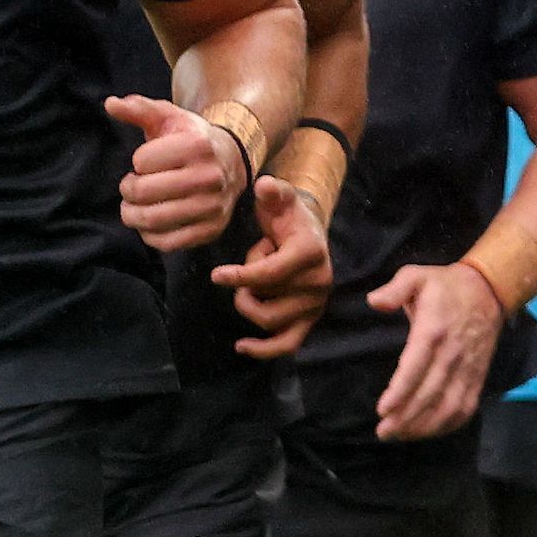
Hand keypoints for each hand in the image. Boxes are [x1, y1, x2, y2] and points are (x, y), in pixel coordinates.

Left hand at [107, 93, 248, 248]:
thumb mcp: (169, 117)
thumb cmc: (192, 138)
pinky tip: (148, 223)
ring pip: (154, 220)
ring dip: (132, 215)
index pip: (142, 162)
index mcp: (198, 146)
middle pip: (144, 192)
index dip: (137, 162)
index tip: (145, 163)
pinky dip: (149, 236)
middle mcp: (210, 177)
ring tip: (132, 206)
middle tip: (130, 186)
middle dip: (128, 190)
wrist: (233, 161)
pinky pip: (168, 243)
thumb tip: (110, 104)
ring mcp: (213, 207)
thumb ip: (139, 109)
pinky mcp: (211, 230)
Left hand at [215, 174, 331, 358]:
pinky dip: (265, 350)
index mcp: (310, 253)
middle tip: (247, 269)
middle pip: (265, 300)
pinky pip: (289, 343)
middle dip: (246, 286)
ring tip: (252, 287)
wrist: (309, 233)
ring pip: (270, 321)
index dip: (240, 276)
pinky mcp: (310, 320)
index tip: (216, 275)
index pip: (269, 274)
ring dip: (251, 305)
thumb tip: (265, 186)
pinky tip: (241, 346)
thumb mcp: (281, 199)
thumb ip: (273, 192)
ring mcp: (316, 304)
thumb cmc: (288, 217)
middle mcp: (319, 282)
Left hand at [367, 259, 504, 438]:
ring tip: (400, 435)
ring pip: (448, 406)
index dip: (400, 392)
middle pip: (429, 394)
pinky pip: (466, 408)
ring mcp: (467, 369)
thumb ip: (395, 289)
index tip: (382, 410)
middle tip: (384, 432)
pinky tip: (428, 431)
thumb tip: (375, 302)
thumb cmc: (446, 286)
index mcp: (433, 330)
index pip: (415, 368)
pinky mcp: (477, 377)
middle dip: (406, 417)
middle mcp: (452, 354)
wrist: (490, 290)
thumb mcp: (417, 275)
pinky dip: (448, 425)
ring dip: (425, 426)